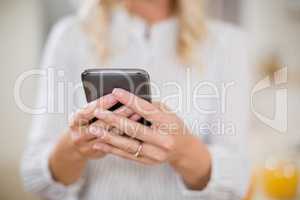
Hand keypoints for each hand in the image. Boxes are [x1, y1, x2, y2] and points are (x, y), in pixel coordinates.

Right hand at [69, 94, 140, 159]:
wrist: (76, 147)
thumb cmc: (84, 124)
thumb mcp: (84, 113)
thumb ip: (97, 107)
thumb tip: (117, 95)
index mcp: (74, 121)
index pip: (89, 110)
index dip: (103, 102)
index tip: (116, 95)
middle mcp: (79, 135)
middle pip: (102, 123)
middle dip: (118, 112)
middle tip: (132, 103)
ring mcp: (88, 146)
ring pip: (110, 135)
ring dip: (126, 123)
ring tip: (138, 114)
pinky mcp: (99, 153)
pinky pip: (115, 144)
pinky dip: (126, 135)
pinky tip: (136, 127)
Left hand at [90, 88, 211, 188]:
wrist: (183, 149)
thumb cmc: (173, 125)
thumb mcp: (167, 112)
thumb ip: (149, 106)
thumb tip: (127, 100)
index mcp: (168, 124)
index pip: (147, 110)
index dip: (130, 100)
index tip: (115, 91)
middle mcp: (163, 140)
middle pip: (134, 129)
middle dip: (114, 119)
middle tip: (98, 111)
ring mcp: (156, 154)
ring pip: (128, 145)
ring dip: (108, 136)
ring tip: (94, 128)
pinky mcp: (148, 162)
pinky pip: (127, 155)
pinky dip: (112, 149)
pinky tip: (99, 143)